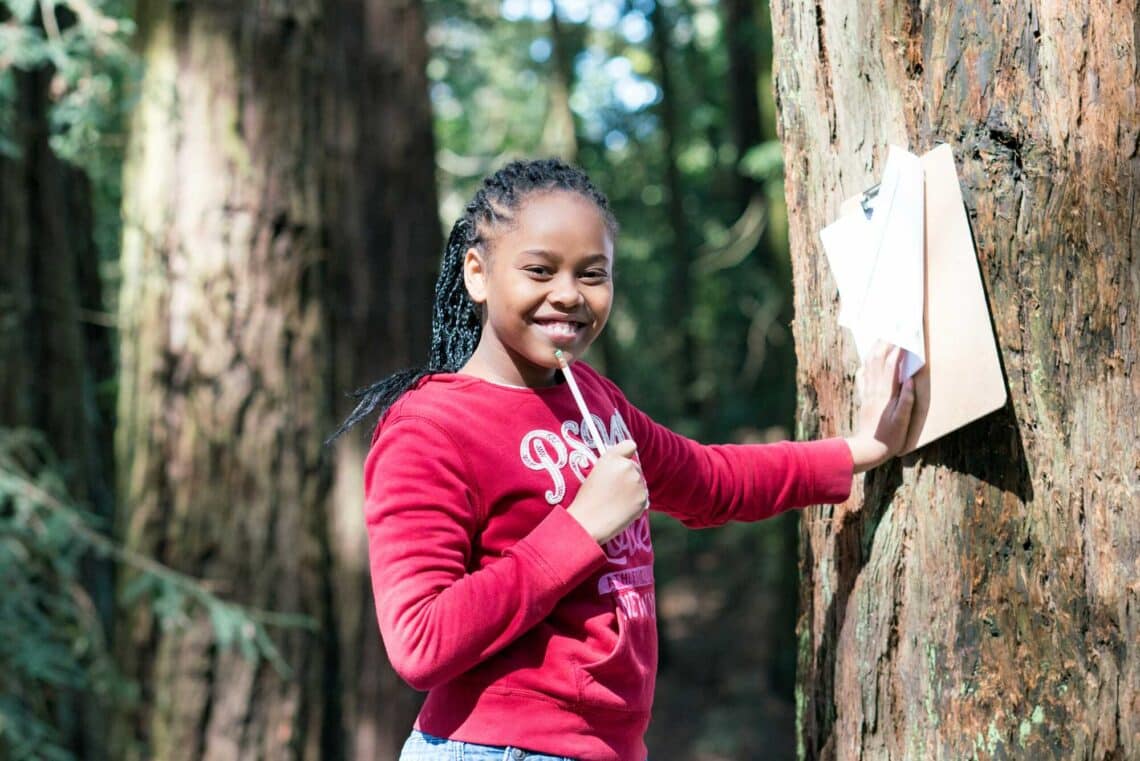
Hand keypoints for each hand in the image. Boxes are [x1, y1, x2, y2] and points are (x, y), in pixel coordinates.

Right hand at [566, 440, 647, 544]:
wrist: (588, 522)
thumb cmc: (587, 500)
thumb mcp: (594, 474)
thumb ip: (611, 466)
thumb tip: (625, 466)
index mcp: (612, 458)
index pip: (629, 445)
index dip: (626, 454)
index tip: (623, 461)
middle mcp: (627, 466)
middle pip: (634, 467)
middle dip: (628, 476)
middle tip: (614, 491)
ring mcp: (637, 482)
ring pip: (639, 483)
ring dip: (632, 490)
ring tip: (615, 503)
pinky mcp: (643, 498)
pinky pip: (642, 497)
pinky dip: (635, 503)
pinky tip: (621, 510)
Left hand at [845, 342, 915, 472]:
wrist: (869, 448)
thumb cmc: (890, 437)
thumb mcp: (902, 421)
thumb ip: (906, 400)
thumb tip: (909, 380)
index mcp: (886, 394)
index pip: (891, 366)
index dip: (897, 350)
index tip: (904, 337)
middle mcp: (875, 390)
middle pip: (877, 361)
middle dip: (884, 344)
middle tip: (891, 331)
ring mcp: (868, 393)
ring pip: (869, 366)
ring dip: (874, 350)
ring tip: (880, 338)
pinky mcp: (864, 398)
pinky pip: (863, 377)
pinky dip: (866, 365)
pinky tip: (867, 361)